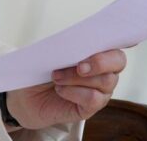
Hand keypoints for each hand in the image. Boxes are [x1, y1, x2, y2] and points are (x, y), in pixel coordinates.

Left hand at [4, 50, 125, 129]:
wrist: (25, 95)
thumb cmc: (40, 69)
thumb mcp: (49, 52)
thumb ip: (65, 44)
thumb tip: (74, 39)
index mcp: (96, 51)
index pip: (116, 43)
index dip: (121, 39)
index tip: (114, 40)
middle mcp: (104, 71)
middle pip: (118, 61)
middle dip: (100, 62)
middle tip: (79, 66)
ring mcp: (100, 90)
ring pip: (104, 81)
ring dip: (77, 77)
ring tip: (56, 77)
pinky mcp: (91, 107)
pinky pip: (93, 98)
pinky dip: (74, 92)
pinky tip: (60, 90)